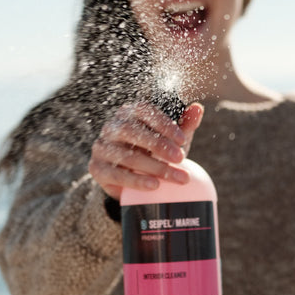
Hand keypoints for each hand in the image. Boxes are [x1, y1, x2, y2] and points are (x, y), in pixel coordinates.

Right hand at [88, 102, 203, 200]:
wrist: (130, 180)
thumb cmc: (153, 153)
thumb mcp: (170, 140)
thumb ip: (184, 125)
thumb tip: (198, 108)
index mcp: (129, 113)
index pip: (144, 110)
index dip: (163, 123)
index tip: (183, 139)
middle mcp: (111, 127)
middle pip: (131, 131)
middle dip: (158, 145)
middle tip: (180, 158)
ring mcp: (101, 148)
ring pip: (126, 155)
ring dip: (154, 167)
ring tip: (176, 177)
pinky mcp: (96, 168)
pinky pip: (116, 174)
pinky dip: (136, 180)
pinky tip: (154, 185)